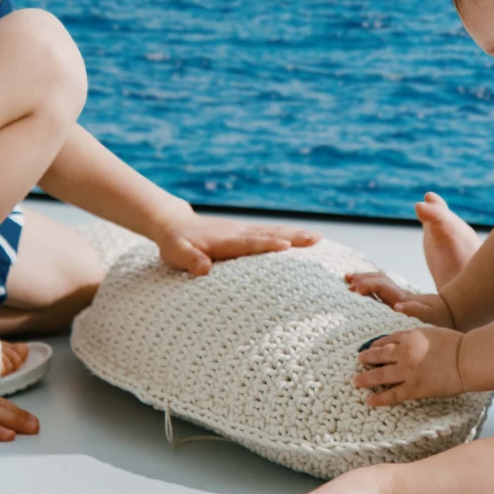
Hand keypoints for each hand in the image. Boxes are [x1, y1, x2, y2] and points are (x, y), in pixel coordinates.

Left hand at [156, 209, 319, 275]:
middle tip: (315, 239)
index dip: (267, 244)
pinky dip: (289, 234)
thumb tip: (204, 269)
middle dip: (292, 237)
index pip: (248, 242)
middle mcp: (238, 232)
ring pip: (274, 231)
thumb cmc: (176, 244)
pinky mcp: (247, 232)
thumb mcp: (176, 253)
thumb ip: (190, 260)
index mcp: (224, 240)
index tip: (286, 246)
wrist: (175, 224)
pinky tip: (304, 238)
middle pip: (269, 234)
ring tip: (318, 238)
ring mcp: (244, 230)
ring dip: (296, 234)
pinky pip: (270, 232)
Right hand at [344, 272, 456, 328]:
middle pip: (378, 281)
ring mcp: (398, 297)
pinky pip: (381, 292)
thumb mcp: (429, 316)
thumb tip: (398, 307)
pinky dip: (370, 288)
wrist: (451, 313)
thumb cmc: (440, 317)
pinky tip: (361, 291)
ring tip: (348, 280)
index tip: (356, 289)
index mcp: (401, 298)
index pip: (382, 286)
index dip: (368, 285)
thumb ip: (415, 310)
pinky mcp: (399, 302)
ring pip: (379, 283)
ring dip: (364, 280)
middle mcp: (398, 295)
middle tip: (346, 280)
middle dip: (362, 279)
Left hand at [352, 327, 465, 406]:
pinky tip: (369, 400)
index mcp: (409, 337)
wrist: (466, 359)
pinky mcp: (414, 388)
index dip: (376, 345)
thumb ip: (415, 336)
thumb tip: (404, 339)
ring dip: (366, 378)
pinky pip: (393, 394)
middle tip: (358, 361)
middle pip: (379, 356)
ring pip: (381, 375)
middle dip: (366, 359)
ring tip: (356, 381)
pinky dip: (380, 398)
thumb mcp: (430, 332)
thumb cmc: (454, 344)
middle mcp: (404, 353)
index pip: (387, 341)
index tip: (369, 349)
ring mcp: (408, 372)